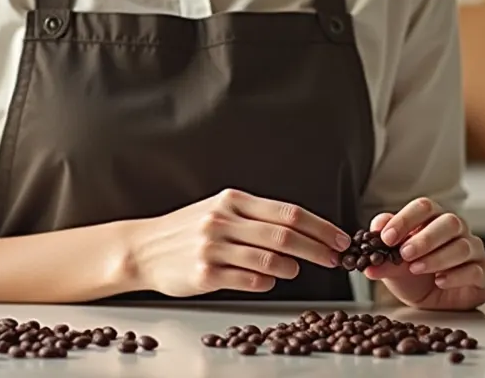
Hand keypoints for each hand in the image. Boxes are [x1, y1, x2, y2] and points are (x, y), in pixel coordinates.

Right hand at [123, 188, 350, 297]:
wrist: (143, 248)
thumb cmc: (188, 230)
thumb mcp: (220, 210)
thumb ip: (256, 218)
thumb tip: (301, 230)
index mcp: (233, 201)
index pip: (289, 212)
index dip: (321, 227)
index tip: (341, 239)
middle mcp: (224, 221)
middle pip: (285, 235)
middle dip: (317, 249)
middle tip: (335, 259)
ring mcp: (213, 248)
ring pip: (269, 260)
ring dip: (291, 268)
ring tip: (296, 270)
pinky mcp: (205, 275)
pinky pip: (248, 281)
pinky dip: (265, 283)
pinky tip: (268, 281)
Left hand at [361, 197, 484, 309]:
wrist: (434, 301)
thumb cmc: (415, 275)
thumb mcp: (394, 265)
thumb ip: (383, 256)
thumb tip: (367, 250)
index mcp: (434, 220)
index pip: (424, 207)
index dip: (405, 219)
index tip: (386, 236)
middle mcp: (458, 231)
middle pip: (449, 222)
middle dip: (425, 238)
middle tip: (405, 253)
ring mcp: (474, 251)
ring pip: (463, 246)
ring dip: (437, 257)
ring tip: (416, 268)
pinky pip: (475, 270)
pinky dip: (456, 275)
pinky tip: (440, 281)